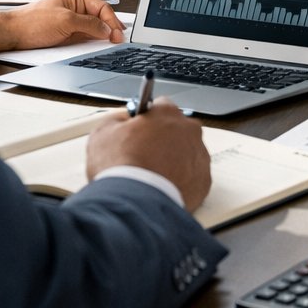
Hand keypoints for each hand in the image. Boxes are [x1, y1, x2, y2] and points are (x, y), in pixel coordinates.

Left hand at [0, 0, 124, 51]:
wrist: (11, 35)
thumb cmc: (31, 22)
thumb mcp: (65, 21)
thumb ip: (89, 24)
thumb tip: (107, 29)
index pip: (101, 7)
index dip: (111, 20)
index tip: (117, 33)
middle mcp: (74, 8)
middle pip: (99, 18)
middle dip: (110, 28)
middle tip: (118, 40)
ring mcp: (70, 22)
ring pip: (92, 29)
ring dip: (101, 36)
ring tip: (110, 43)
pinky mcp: (65, 35)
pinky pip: (83, 38)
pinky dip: (92, 42)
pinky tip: (96, 46)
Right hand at [86, 99, 211, 211]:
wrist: (135, 201)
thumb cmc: (121, 167)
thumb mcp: (103, 133)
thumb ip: (116, 121)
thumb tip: (122, 121)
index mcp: (167, 113)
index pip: (160, 106)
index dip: (147, 119)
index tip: (139, 129)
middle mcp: (189, 130)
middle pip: (177, 130)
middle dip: (163, 140)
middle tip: (143, 155)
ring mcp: (199, 155)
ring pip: (187, 153)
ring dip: (173, 161)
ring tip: (152, 176)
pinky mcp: (203, 180)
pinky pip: (193, 176)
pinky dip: (181, 181)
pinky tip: (163, 188)